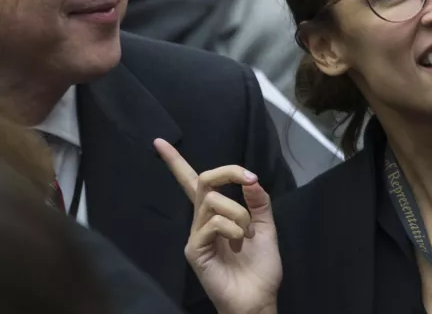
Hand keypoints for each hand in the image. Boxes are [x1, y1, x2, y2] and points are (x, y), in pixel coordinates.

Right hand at [154, 139, 280, 313]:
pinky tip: (238, 242)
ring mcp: (196, 235)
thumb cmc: (260, 266)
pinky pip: (212, 223)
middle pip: (203, 180)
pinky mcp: (194, 250)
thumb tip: (251, 179)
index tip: (160, 141)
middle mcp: (201, 221)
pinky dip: (233, 227)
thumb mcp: (266, 227)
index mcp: (217, 213)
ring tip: (246, 234)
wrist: (258, 297)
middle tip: (249, 179)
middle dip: (228, 172)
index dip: (175, 162)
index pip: (193, 183)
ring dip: (240, 212)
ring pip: (212, 201)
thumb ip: (259, 202)